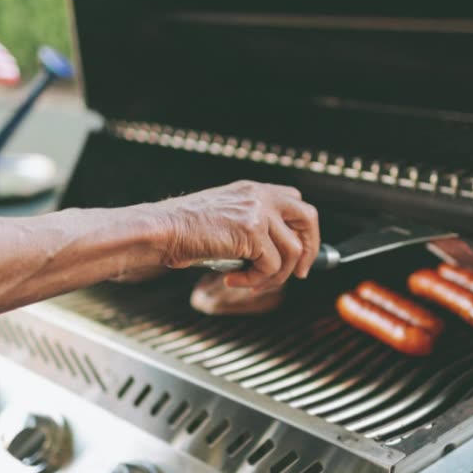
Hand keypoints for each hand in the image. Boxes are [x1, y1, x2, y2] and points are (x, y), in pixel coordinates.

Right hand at [147, 180, 320, 289]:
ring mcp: (258, 211)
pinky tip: (233, 280)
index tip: (299, 254)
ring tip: (252, 283)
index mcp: (253, 189)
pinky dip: (255, 280)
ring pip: (293, 251)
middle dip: (310, 250)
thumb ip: (251, 226)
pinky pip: (271, 266)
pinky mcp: (252, 232)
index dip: (303, 230)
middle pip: (308, 218)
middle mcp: (260, 195)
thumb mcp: (223, 218)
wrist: (162, 229)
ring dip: (276, 276)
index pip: (295, 202)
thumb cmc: (183, 230)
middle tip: (300, 274)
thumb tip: (276, 257)